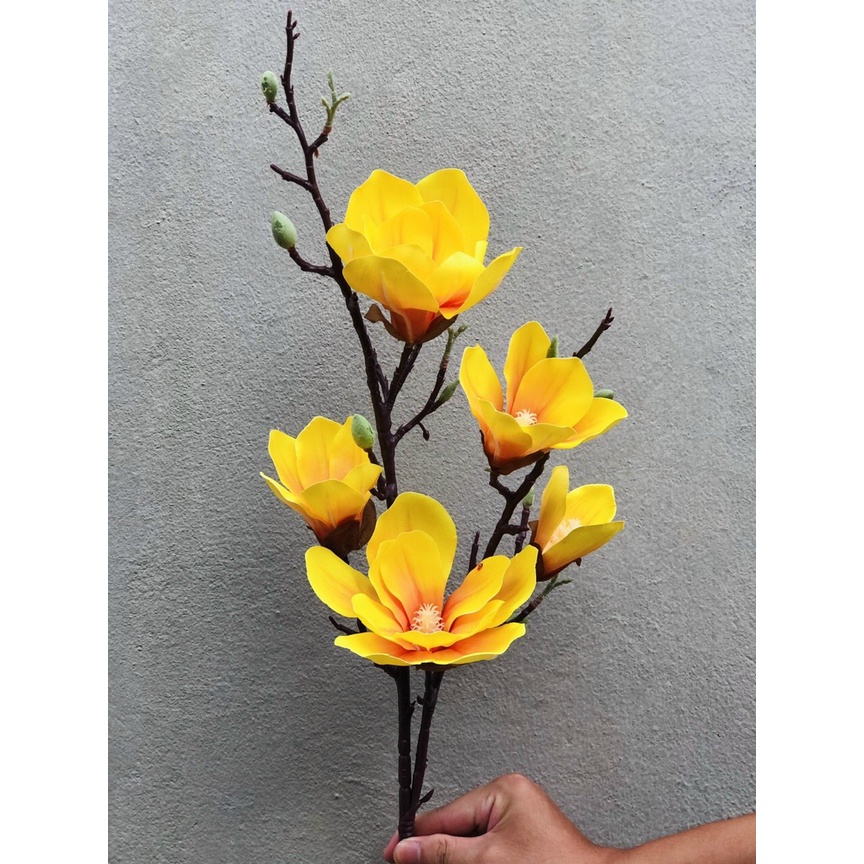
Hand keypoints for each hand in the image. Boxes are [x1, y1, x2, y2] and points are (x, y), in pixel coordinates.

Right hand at [383, 773, 614, 863]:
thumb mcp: (489, 860)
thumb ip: (444, 852)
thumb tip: (406, 847)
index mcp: (503, 790)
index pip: (446, 815)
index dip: (415, 837)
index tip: (391, 852)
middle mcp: (510, 798)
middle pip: (456, 828)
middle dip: (435, 851)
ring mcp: (517, 819)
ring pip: (469, 841)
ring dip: (454, 858)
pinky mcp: (522, 840)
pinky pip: (486, 847)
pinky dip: (473, 860)